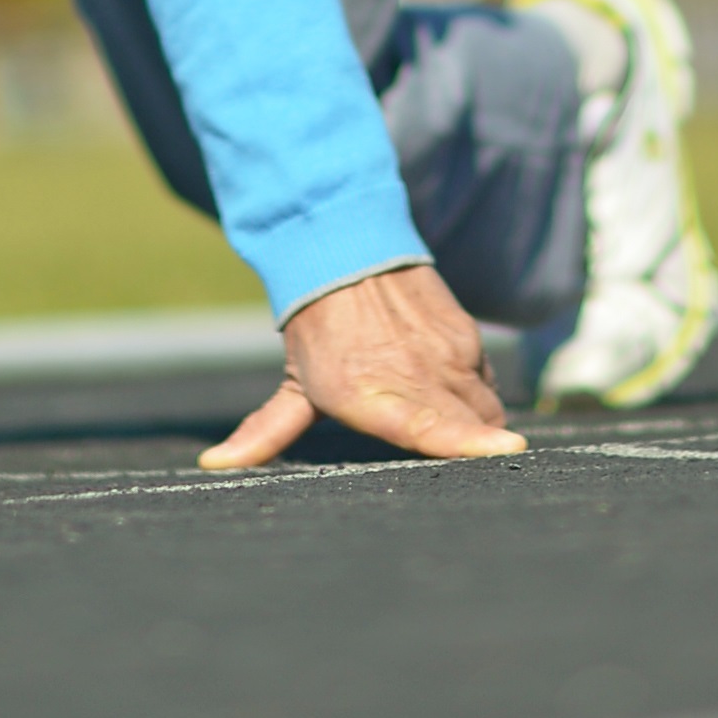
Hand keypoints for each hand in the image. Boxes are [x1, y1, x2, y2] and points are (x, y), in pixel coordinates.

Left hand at [199, 262, 530, 469]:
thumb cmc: (318, 332)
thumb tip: (213, 465)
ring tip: (445, 422)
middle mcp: (418, 373)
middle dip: (474, 452)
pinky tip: (447, 388)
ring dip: (475, 424)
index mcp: (372, 395)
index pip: (430, 424)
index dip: (467, 441)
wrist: (347, 252)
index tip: (504, 449)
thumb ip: (264, 433)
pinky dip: (475, 394)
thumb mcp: (296, 386)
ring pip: (485, 408)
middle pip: (474, 428)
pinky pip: (486, 381)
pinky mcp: (467, 334)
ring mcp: (449, 351)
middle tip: (459, 466)